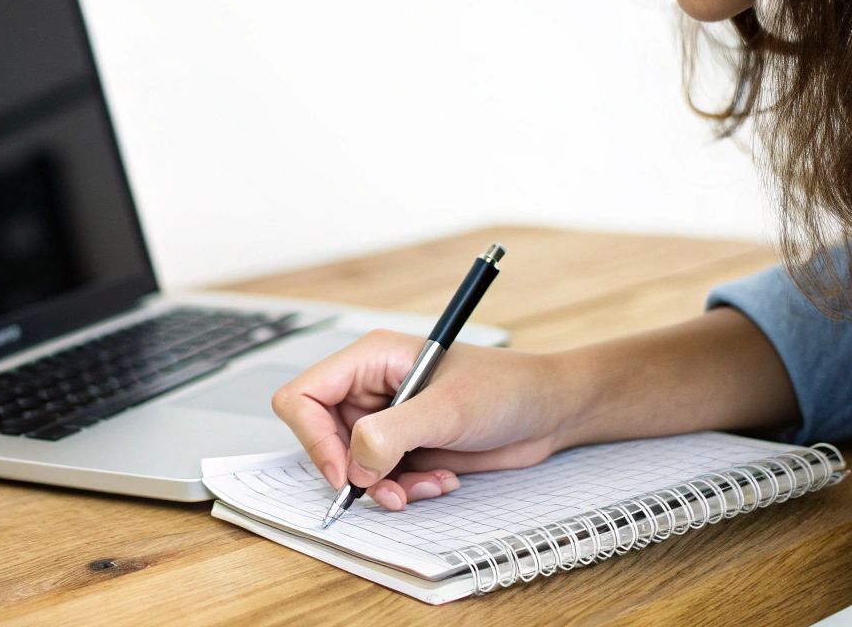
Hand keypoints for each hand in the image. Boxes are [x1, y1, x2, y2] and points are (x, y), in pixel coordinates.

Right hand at [271, 329, 572, 510]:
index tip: (343, 473)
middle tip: (388, 491)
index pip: (303, 396)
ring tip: (425, 486)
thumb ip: (391, 434)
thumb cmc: (505, 388)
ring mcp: (388, 419)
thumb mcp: (447, 409)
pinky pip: (382, 479)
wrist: (548, 412)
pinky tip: (441, 480)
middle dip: (355, 472)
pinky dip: (406, 489)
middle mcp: (371, 388)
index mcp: (370, 360)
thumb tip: (354, 466)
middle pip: (323, 437)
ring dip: (386, 486)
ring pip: (353, 465)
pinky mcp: (405, 446)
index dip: (312, 437)